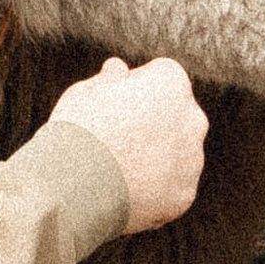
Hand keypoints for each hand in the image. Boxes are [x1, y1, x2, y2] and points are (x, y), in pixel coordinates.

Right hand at [57, 58, 208, 232]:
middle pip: (175, 115)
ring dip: (157, 157)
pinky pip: (172, 187)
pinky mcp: (184, 194)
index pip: (159, 76)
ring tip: (117, 171)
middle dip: (154, 122)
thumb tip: (118, 69)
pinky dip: (155, 190)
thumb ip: (108, 80)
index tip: (110, 105)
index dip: (132, 88)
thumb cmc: (75, 133)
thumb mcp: (84, 94)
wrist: (72, 190)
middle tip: (115, 140)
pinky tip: (126, 193)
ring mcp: (192, 159)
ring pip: (177, 153)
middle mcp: (193, 118)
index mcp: (170, 82)